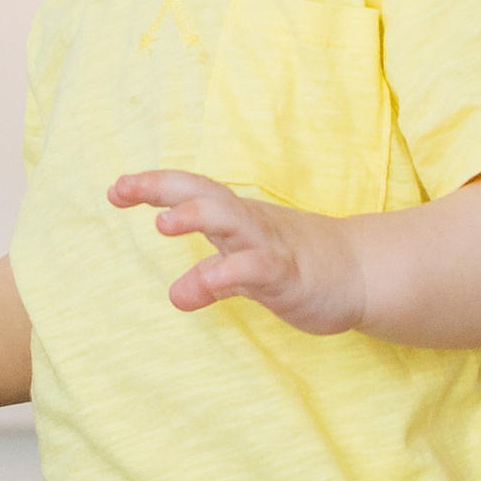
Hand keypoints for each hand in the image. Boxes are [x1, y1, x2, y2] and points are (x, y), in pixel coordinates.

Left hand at [110, 170, 363, 334]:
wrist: (363, 273)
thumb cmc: (301, 266)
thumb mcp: (249, 273)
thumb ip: (212, 280)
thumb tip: (176, 294)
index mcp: (236, 219)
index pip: (192, 192)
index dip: (154, 186)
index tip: (116, 188)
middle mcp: (249, 224)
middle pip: (204, 195)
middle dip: (163, 187)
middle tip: (122, 188)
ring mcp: (269, 246)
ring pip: (230, 221)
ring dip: (196, 217)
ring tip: (162, 224)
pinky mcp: (288, 275)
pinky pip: (255, 270)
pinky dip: (228, 273)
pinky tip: (201, 284)